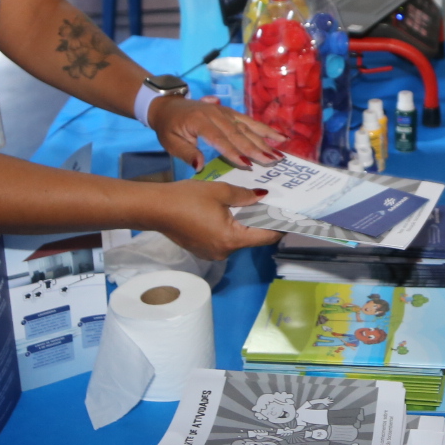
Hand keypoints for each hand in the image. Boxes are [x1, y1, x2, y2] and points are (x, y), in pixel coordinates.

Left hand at [147, 95, 284, 170]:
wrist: (167, 106)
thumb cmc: (168, 128)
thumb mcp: (171, 143)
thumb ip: (187, 154)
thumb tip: (200, 168)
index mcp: (199, 121)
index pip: (219, 139)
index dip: (234, 152)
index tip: (248, 164)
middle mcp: (215, 114)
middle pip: (238, 133)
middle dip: (256, 148)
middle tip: (272, 161)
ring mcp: (225, 111)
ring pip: (247, 127)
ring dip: (265, 140)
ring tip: (280, 152)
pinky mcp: (230, 112)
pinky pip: (249, 121)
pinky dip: (265, 129)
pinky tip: (278, 137)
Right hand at [153, 179, 281, 259]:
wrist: (154, 208)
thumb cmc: (186, 198)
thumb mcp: (220, 191)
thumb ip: (245, 195)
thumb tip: (263, 196)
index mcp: (232, 239)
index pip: (266, 236)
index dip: (280, 225)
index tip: (290, 215)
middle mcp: (224, 251)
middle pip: (252, 237)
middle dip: (261, 220)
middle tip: (271, 203)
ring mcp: (212, 253)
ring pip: (237, 238)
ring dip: (244, 223)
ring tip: (251, 204)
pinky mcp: (202, 249)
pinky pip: (223, 239)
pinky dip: (230, 227)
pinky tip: (228, 211)